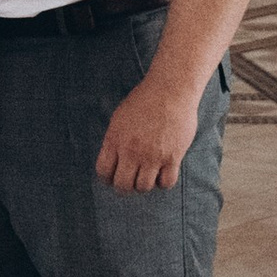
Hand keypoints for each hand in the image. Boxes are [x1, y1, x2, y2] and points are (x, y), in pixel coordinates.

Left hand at [95, 70, 201, 192]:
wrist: (170, 90)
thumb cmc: (144, 100)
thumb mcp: (120, 118)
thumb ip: (115, 140)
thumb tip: (113, 162)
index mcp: (115, 138)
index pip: (103, 171)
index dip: (106, 178)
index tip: (112, 177)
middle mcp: (132, 150)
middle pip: (122, 185)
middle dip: (124, 187)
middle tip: (130, 181)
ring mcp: (152, 155)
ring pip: (143, 187)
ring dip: (144, 184)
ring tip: (147, 175)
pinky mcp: (172, 157)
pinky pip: (166, 183)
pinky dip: (163, 182)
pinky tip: (163, 172)